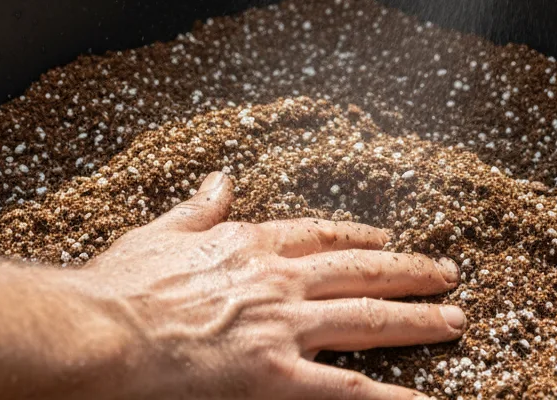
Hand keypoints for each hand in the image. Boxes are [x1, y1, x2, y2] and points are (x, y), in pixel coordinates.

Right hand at [81, 171, 464, 398]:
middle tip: (449, 274)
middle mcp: (279, 280)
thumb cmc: (120, 286)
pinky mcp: (276, 377)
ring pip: (368, 319)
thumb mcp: (160, 232)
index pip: (321, 236)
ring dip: (417, 319)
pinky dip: (392, 397)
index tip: (386, 241)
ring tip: (456, 320)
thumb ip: (200, 208)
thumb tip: (221, 179)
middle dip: (410, 273)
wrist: (101, 330)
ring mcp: (283, 329)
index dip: (360, 239)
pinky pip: (348, 388)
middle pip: (361, 271)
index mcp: (251, 245)